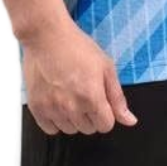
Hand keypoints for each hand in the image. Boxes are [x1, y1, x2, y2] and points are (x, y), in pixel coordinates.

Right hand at [22, 18, 138, 135]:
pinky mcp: (37, 108)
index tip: (99, 100)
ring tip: (68, 94)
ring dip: (72, 117)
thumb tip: (129, 120)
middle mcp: (72, 107)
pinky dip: (54, 119)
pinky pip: (50, 129)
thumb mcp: (106, 66)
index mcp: (92, 98)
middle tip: (83, 92)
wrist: (47, 35)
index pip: (106, 126)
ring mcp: (53, 109)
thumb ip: (118, 97)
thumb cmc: (76, 46)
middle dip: (90, 114)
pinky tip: (56, 101)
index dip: (106, 113)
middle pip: (88, 129)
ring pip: (70, 130)